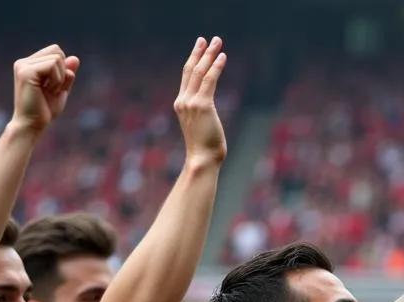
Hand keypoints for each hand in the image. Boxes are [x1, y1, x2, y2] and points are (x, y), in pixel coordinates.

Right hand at [11, 45, 79, 134]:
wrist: (33, 124)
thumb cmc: (45, 110)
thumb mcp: (61, 89)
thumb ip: (67, 74)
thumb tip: (75, 58)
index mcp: (31, 64)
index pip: (56, 51)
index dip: (63, 69)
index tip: (55, 86)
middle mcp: (24, 62)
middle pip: (57, 52)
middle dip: (63, 73)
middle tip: (52, 89)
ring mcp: (23, 65)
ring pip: (57, 58)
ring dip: (60, 78)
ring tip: (49, 90)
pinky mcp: (26, 71)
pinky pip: (52, 66)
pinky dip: (57, 80)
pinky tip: (48, 90)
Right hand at [175, 37, 227, 169]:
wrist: (202, 160)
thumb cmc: (206, 150)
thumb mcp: (201, 129)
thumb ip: (203, 117)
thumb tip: (210, 116)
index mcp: (181, 105)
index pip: (186, 78)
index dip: (193, 61)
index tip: (199, 49)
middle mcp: (183, 100)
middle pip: (190, 70)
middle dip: (199, 52)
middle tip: (207, 39)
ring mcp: (191, 102)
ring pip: (200, 71)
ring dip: (209, 55)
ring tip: (218, 42)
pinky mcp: (203, 105)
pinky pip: (210, 80)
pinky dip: (216, 67)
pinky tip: (223, 57)